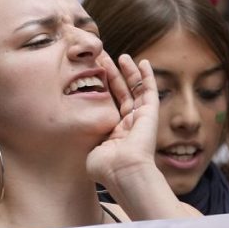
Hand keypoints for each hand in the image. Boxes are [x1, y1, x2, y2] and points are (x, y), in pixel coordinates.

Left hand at [86, 54, 159, 186]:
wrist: (123, 171)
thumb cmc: (105, 166)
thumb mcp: (91, 149)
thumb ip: (88, 138)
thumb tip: (78, 133)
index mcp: (114, 133)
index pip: (108, 104)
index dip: (102, 87)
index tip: (93, 72)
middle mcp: (128, 124)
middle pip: (121, 93)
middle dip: (112, 74)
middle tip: (103, 58)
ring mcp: (140, 119)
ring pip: (135, 89)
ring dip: (128, 72)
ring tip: (121, 56)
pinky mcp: (150, 114)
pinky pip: (150, 91)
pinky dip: (147, 76)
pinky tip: (143, 62)